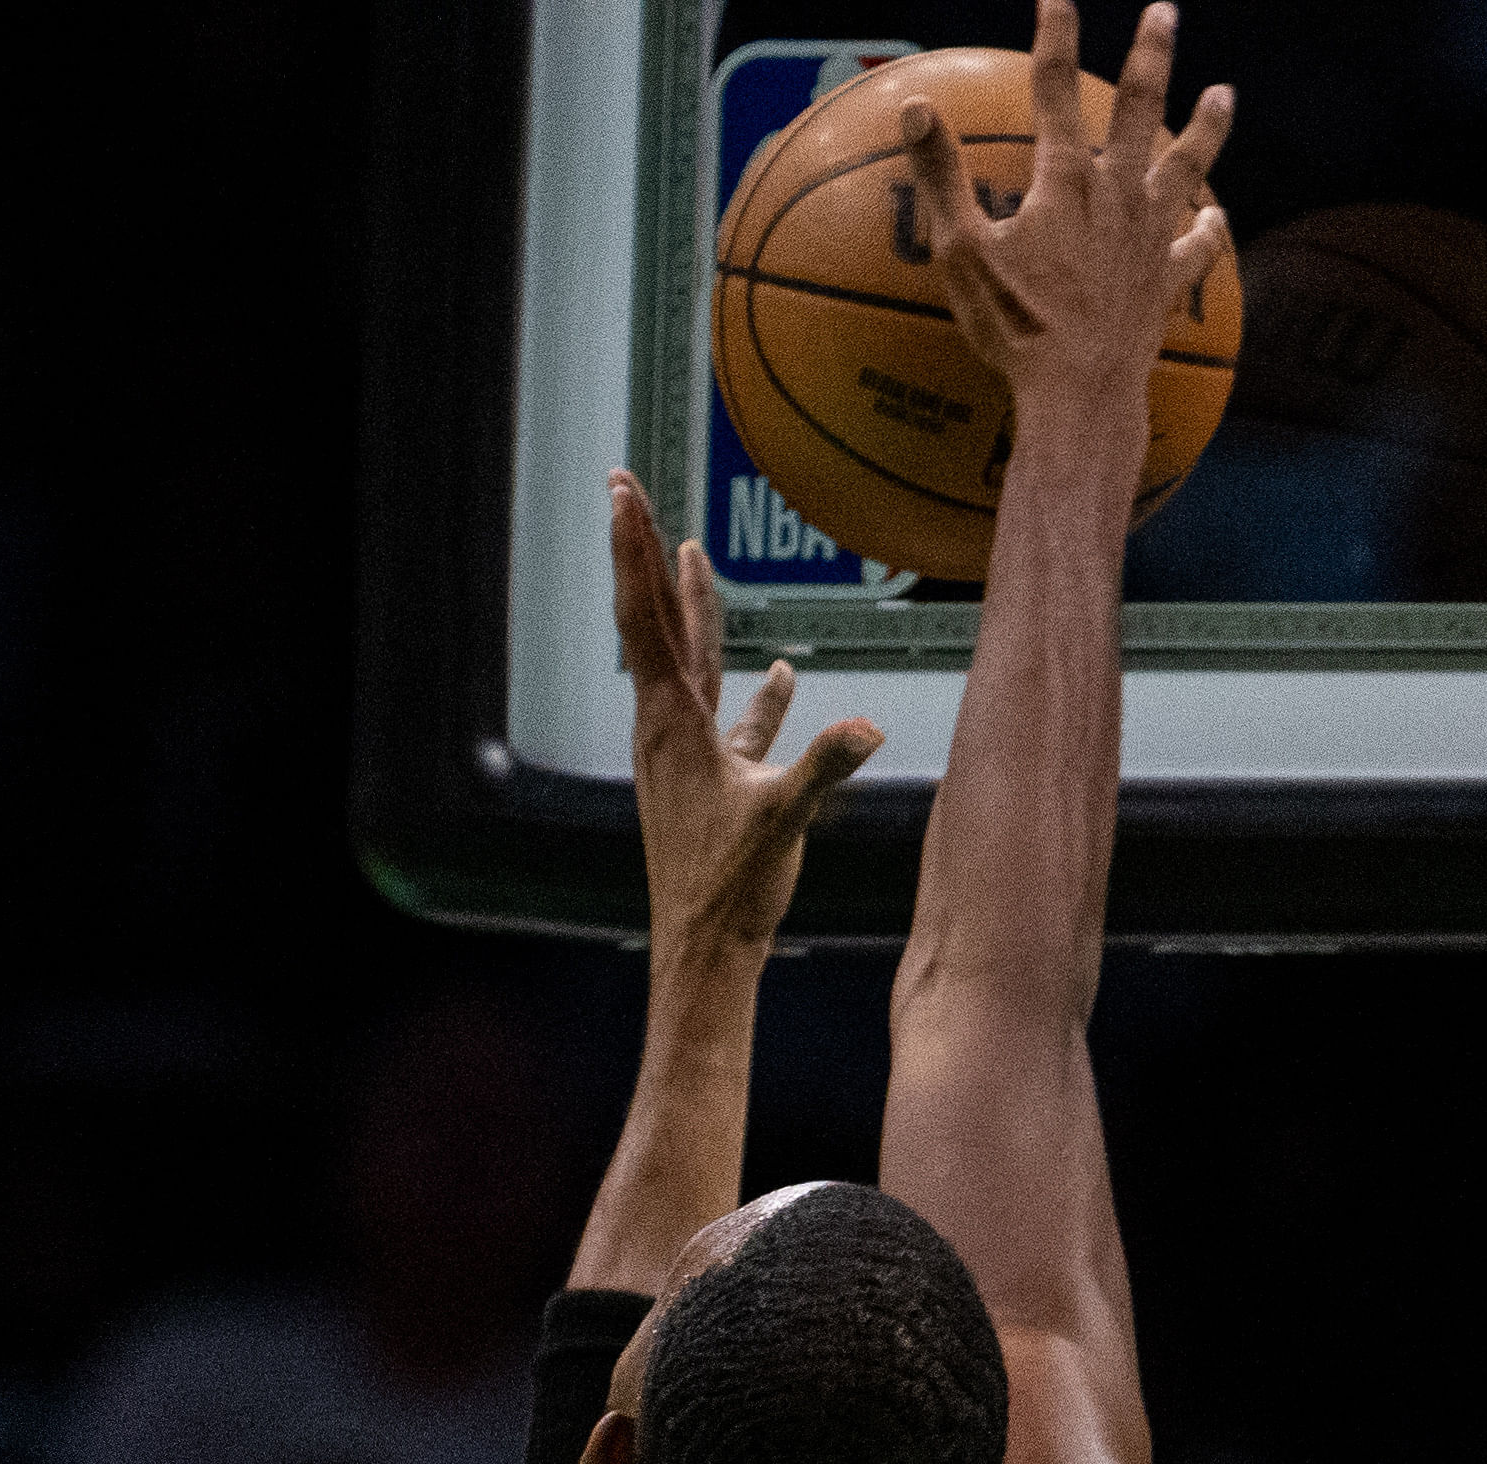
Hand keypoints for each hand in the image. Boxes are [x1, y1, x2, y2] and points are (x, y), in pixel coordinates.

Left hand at [609, 469, 882, 953]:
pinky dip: (750, 693)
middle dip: (645, 556)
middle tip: (628, 491)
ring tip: (689, 556)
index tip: (622, 491)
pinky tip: (775, 675)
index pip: (649, 617)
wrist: (703, 950)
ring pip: (688, 663)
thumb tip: (863, 728)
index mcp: (673, 723)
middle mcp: (667, 728)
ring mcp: (685, 753)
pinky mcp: (711, 780)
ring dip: (691, 610)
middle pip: (655, 622)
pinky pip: (730, 719)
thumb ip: (822, 769)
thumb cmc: (728, 889)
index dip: (635, 549)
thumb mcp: (781, 821)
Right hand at [897, 0, 1230, 427]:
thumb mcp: (962, 252)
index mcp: (1065, 181)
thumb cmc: (1016, 328)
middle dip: (1153, 56)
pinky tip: (1218, 217)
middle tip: (1167, 12)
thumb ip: (941, 176)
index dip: (1055, 36)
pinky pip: (1196, 250)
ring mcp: (1150, 239)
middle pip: (1140, 110)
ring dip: (1206, 130)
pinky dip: (1209, 231)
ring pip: (1186, 169)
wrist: (1082, 397)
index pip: (1055, 89)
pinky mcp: (1166, 283)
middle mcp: (1118, 197)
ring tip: (1226, 94)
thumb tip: (915, 106)